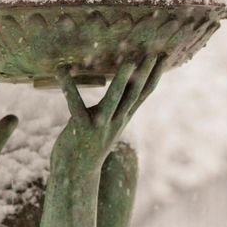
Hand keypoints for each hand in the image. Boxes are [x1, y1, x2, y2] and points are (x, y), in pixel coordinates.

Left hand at [53, 54, 166, 171]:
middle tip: (155, 52)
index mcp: (123, 118)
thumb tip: (121, 91)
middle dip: (145, 73)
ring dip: (122, 81)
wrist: (76, 174)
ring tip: (129, 62)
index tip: (165, 55)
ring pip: (115, 100)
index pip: (144, 93)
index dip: (155, 75)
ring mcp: (100, 125)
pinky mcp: (81, 128)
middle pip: (135, 94)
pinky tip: (61, 70)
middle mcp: (116, 121)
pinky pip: (75, 103)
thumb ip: (115, 110)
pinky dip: (68, 85)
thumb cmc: (88, 145)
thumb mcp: (107, 126)